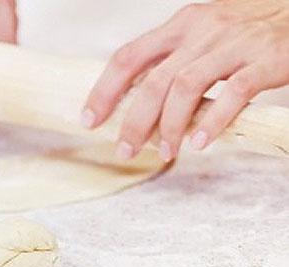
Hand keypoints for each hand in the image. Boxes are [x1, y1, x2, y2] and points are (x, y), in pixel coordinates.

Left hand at [82, 0, 288, 160]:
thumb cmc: (244, 30)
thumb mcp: (200, 34)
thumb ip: (170, 60)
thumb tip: (134, 100)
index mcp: (179, 26)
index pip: (128, 58)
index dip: (103, 90)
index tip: (89, 119)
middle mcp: (201, 31)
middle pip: (153, 81)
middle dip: (134, 121)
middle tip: (126, 150)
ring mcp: (233, 44)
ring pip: (186, 87)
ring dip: (170, 126)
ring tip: (167, 153)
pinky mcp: (265, 59)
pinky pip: (233, 93)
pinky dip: (212, 121)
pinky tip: (199, 143)